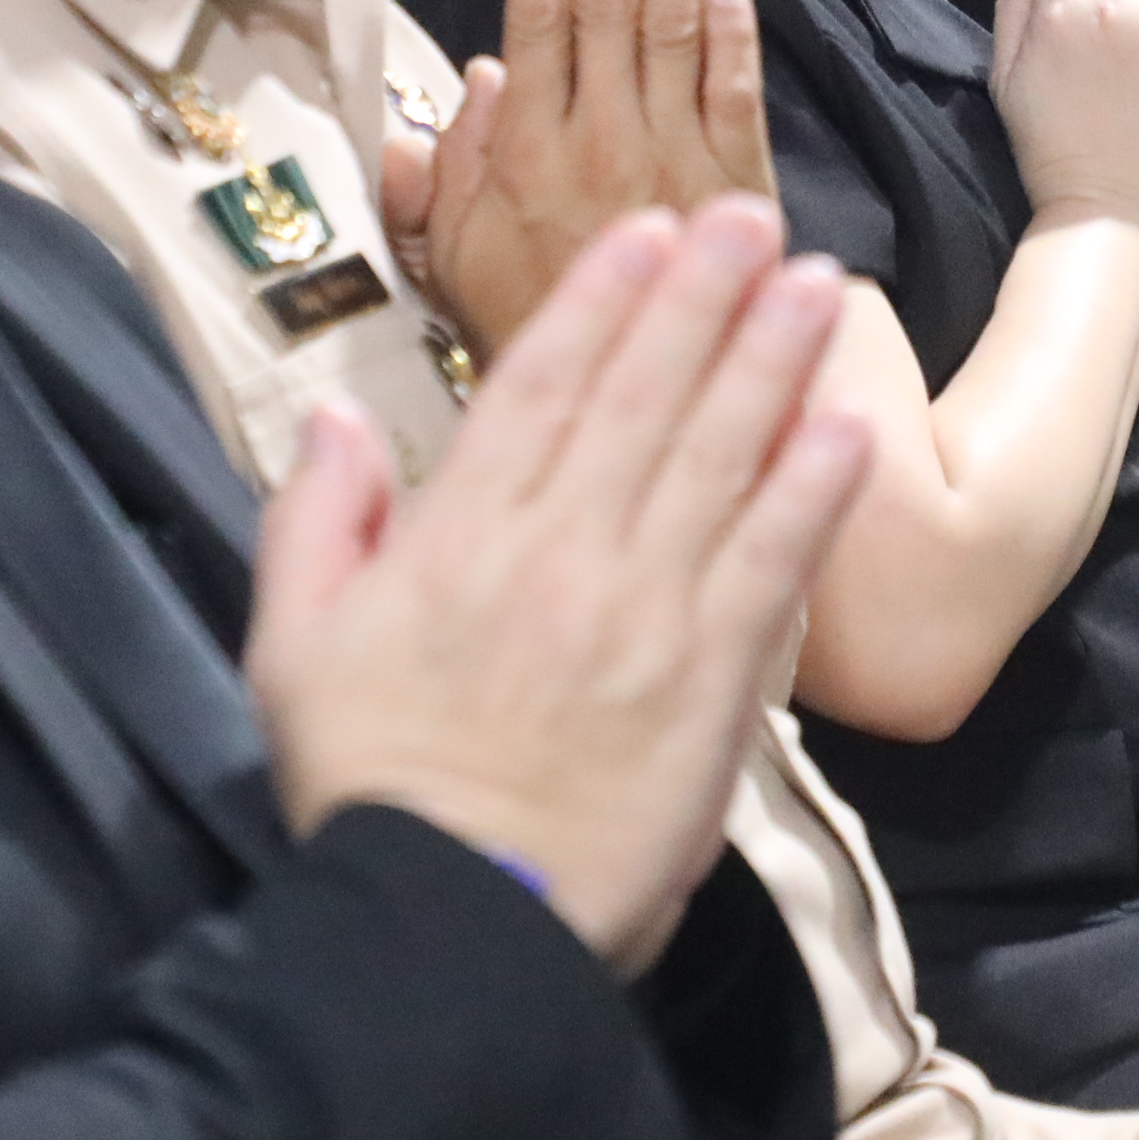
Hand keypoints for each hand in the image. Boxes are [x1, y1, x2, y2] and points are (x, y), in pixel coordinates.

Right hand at [244, 199, 865, 970]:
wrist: (453, 923)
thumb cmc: (369, 785)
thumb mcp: (293, 649)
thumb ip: (314, 523)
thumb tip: (335, 418)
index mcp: (460, 537)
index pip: (538, 388)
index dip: (601, 300)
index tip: (648, 230)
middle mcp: (560, 552)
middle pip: (644, 399)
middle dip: (704, 298)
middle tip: (753, 216)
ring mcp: (644, 612)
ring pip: (716, 460)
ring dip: (771, 365)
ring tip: (817, 284)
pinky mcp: (712, 682)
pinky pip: (769, 567)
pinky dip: (809, 494)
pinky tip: (846, 429)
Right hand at [399, 0, 775, 354]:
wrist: (638, 409)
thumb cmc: (530, 328)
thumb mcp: (452, 265)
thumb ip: (450, 173)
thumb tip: (477, 76)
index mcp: (523, 160)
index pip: (538, 25)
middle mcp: (601, 147)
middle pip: (607, 9)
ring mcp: (677, 161)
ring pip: (673, 31)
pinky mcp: (740, 183)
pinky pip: (736, 88)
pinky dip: (732, 26)